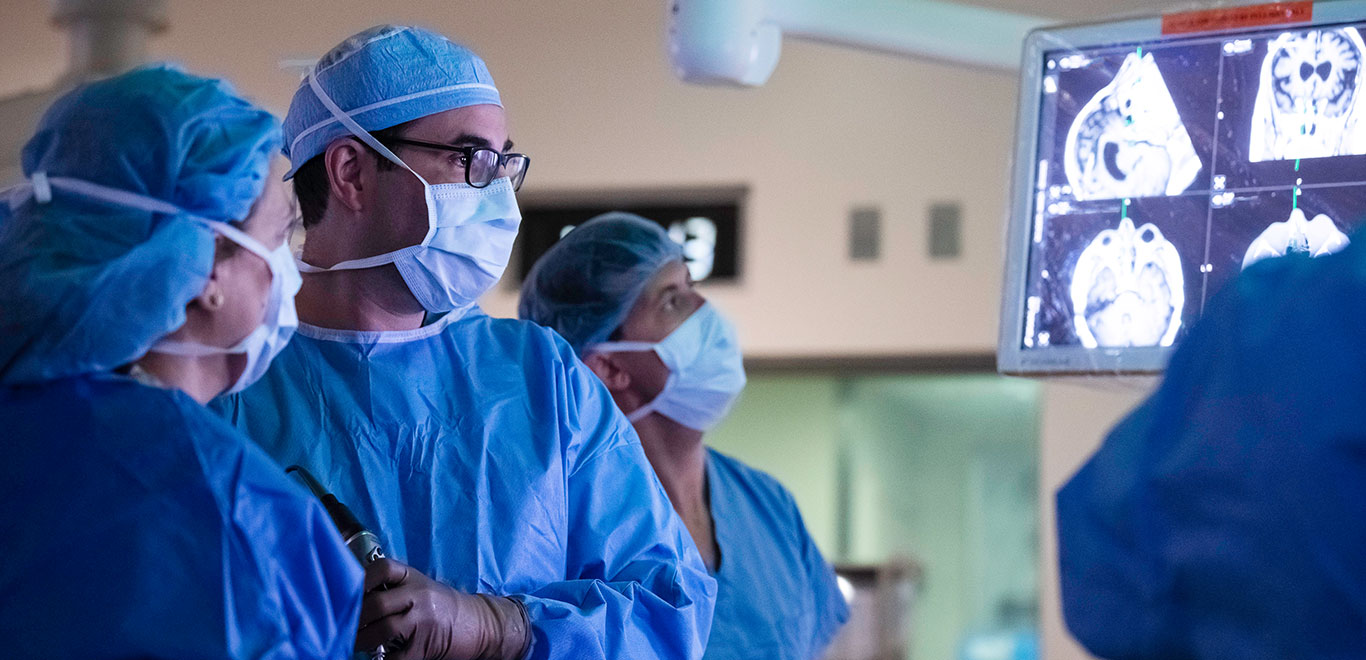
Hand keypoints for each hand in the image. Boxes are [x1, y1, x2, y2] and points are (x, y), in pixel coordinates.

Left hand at [356, 558, 530, 659]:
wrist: (478, 624)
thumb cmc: (441, 605)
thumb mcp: (420, 587)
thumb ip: (393, 587)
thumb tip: (352, 595)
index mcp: (413, 577)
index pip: (382, 569)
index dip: (360, 579)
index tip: (344, 590)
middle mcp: (419, 595)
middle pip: (376, 603)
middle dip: (354, 618)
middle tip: (341, 626)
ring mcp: (423, 620)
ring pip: (383, 630)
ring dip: (361, 640)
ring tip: (354, 643)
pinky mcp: (426, 645)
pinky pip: (396, 657)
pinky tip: (374, 658)